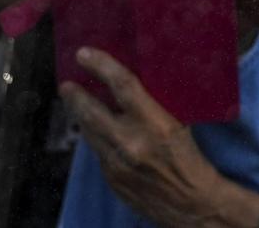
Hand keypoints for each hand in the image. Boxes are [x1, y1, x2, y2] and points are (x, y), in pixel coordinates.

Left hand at [60, 48, 228, 225]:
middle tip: (66, 83)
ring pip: (89, 132)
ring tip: (74, 102)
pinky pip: (97, 152)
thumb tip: (129, 83)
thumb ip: (152, 106)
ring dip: (80, 116)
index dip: (101, 65)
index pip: (123, 85)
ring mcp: (118, 164)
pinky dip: (94, 138)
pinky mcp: (111, 180)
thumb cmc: (189, 157)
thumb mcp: (178, 124)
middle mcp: (132, 142)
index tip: (84, 54)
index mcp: (156, 123)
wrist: (191, 204)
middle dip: (75, 95)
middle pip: (92, 111)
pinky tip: (94, 130)